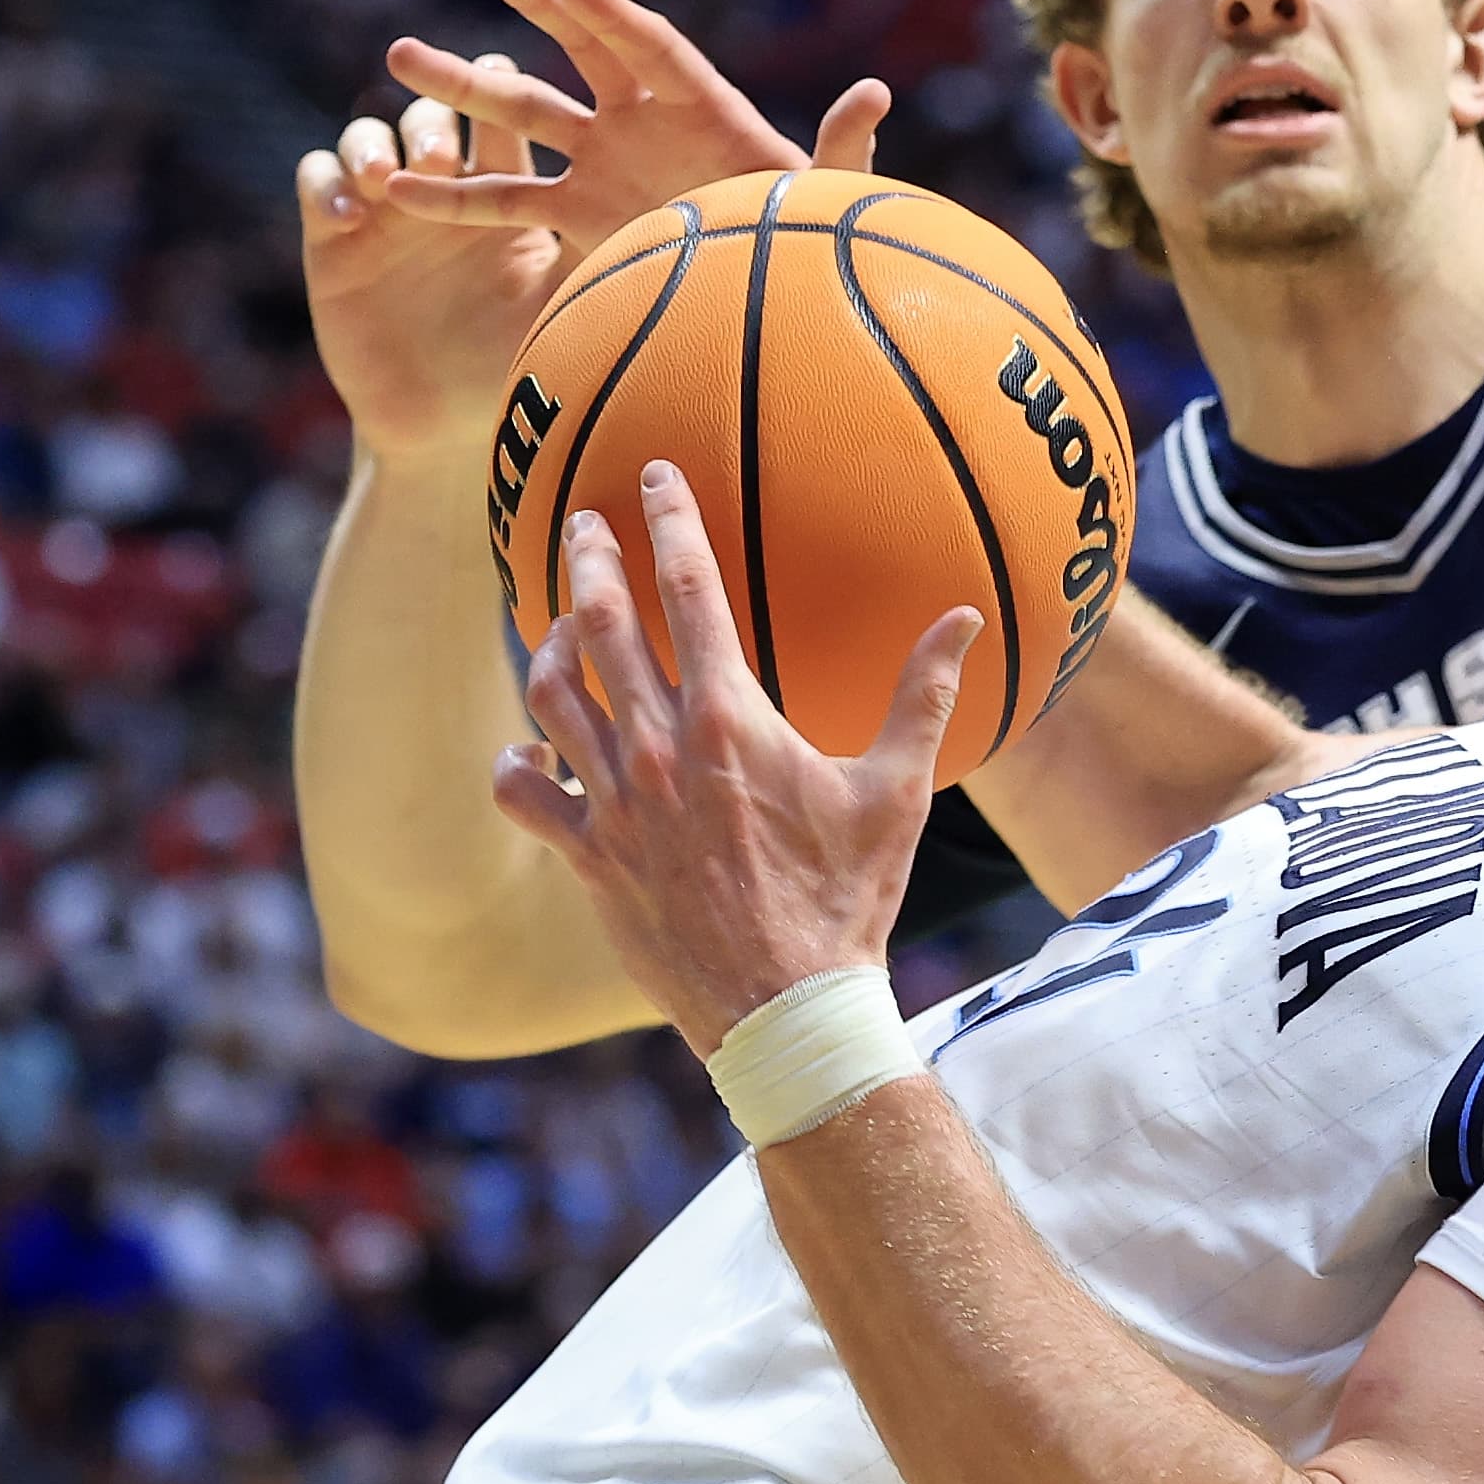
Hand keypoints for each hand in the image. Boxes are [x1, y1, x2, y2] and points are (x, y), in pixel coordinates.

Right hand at [296, 66, 573, 468]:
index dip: (499, 87)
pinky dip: (328, 185)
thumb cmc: (515, 361)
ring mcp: (382, 206)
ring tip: (386, 176)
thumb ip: (604, 251)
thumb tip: (676, 212)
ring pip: (369, 135)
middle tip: (445, 155)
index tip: (505, 83)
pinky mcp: (333, 234)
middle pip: (432, 113)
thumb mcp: (564, 301)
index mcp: (503, 188)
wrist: (442, 423)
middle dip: (432, 112)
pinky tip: (349, 214)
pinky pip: (317, 180)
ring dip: (374, 144)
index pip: (501, 112)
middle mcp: (440, 185)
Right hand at [380, 0, 891, 254]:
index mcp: (703, 106)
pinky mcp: (575, 213)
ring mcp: (601, 161)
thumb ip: (844, 151)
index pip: (653, 47)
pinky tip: (398, 188)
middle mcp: (643, 120)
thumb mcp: (825, 197)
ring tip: (399, 57)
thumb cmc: (807, 237)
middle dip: (533, 2)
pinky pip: (505, 201)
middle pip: (580, 48)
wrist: (768, 296)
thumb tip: (875, 93)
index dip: (613, 14)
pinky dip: (454, 199)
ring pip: (523, 113)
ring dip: (467, 86)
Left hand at [492, 459, 981, 1055]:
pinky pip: (524, 793)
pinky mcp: (588, 856)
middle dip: (588, 557)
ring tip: (559, 622)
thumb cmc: (847, 899)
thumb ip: (923, 695)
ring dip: (550, 644)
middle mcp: (660, 748)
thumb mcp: (897, 793)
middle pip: (601, 621)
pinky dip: (519, 762)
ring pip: (551, 695)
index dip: (670, 520)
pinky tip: (531, 751)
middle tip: (582, 521)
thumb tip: (963, 615)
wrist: (786, 1007)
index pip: (690, 588)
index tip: (654, 476)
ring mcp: (614, 802)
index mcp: (731, 718)